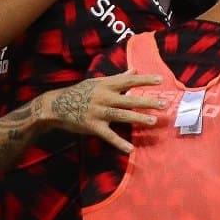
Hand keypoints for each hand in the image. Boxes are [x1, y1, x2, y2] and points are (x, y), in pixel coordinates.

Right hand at [42, 72, 166, 152]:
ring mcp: (98, 112)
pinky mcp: (92, 126)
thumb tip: (134, 69)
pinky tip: (130, 149)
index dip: (144, 80)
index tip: (160, 80)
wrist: (56, 106)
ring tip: (153, 121)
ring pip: (121, 115)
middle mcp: (103, 97)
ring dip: (138, 118)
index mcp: (105, 85)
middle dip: (147, 101)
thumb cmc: (79, 92)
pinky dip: (119, 143)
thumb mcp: (97, 82)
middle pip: (129, 99)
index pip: (128, 81)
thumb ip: (117, 78)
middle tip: (164, 104)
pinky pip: (108, 135)